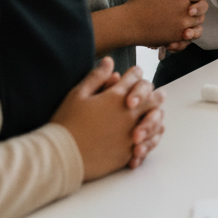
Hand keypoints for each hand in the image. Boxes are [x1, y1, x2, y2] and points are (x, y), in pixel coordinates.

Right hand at [52, 59, 165, 179]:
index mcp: (117, 97)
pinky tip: (148, 136)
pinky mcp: (129, 152)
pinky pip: (148, 143)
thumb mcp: (78, 95)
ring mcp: (131, 134)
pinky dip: (151, 137)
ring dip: (156, 115)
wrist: (61, 157)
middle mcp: (129, 114)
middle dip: (153, 93)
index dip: (135, 73)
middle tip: (155, 94)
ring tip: (155, 114)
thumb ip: (97, 77)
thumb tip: (109, 61)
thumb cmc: (66, 123)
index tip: (134, 73)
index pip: (135, 77)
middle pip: (153, 98)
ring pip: (155, 121)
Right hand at [129, 0, 207, 49]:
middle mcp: (185, 10)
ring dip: (193, 20)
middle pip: (202, 9)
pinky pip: (191, 36)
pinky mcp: (177, 37)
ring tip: (183, 19)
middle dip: (197, 8)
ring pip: (198, 23)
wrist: (128, 23)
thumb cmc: (139, 2)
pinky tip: (179, 30)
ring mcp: (182, 25)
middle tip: (188, 10)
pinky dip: (188, 33)